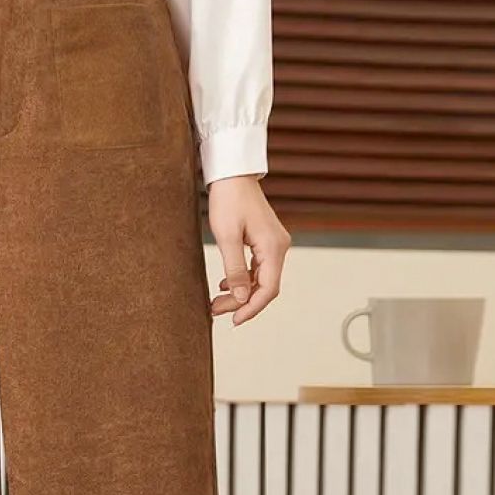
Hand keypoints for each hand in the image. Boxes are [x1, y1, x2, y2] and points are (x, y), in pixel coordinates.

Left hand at [207, 176, 290, 325]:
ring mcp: (274, 244)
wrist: (232, 174)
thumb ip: (236, 270)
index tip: (234, 320)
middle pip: (264, 287)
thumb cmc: (228, 200)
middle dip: (242, 302)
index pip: (268, 289)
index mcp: (273, 247)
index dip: (251, 308)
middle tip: (216, 310)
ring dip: (240, 293)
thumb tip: (242, 298)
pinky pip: (258, 268)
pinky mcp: (265, 241)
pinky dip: (242, 279)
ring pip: (260, 279)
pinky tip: (226, 284)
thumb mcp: (227, 237)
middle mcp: (279, 247)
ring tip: (217, 301)